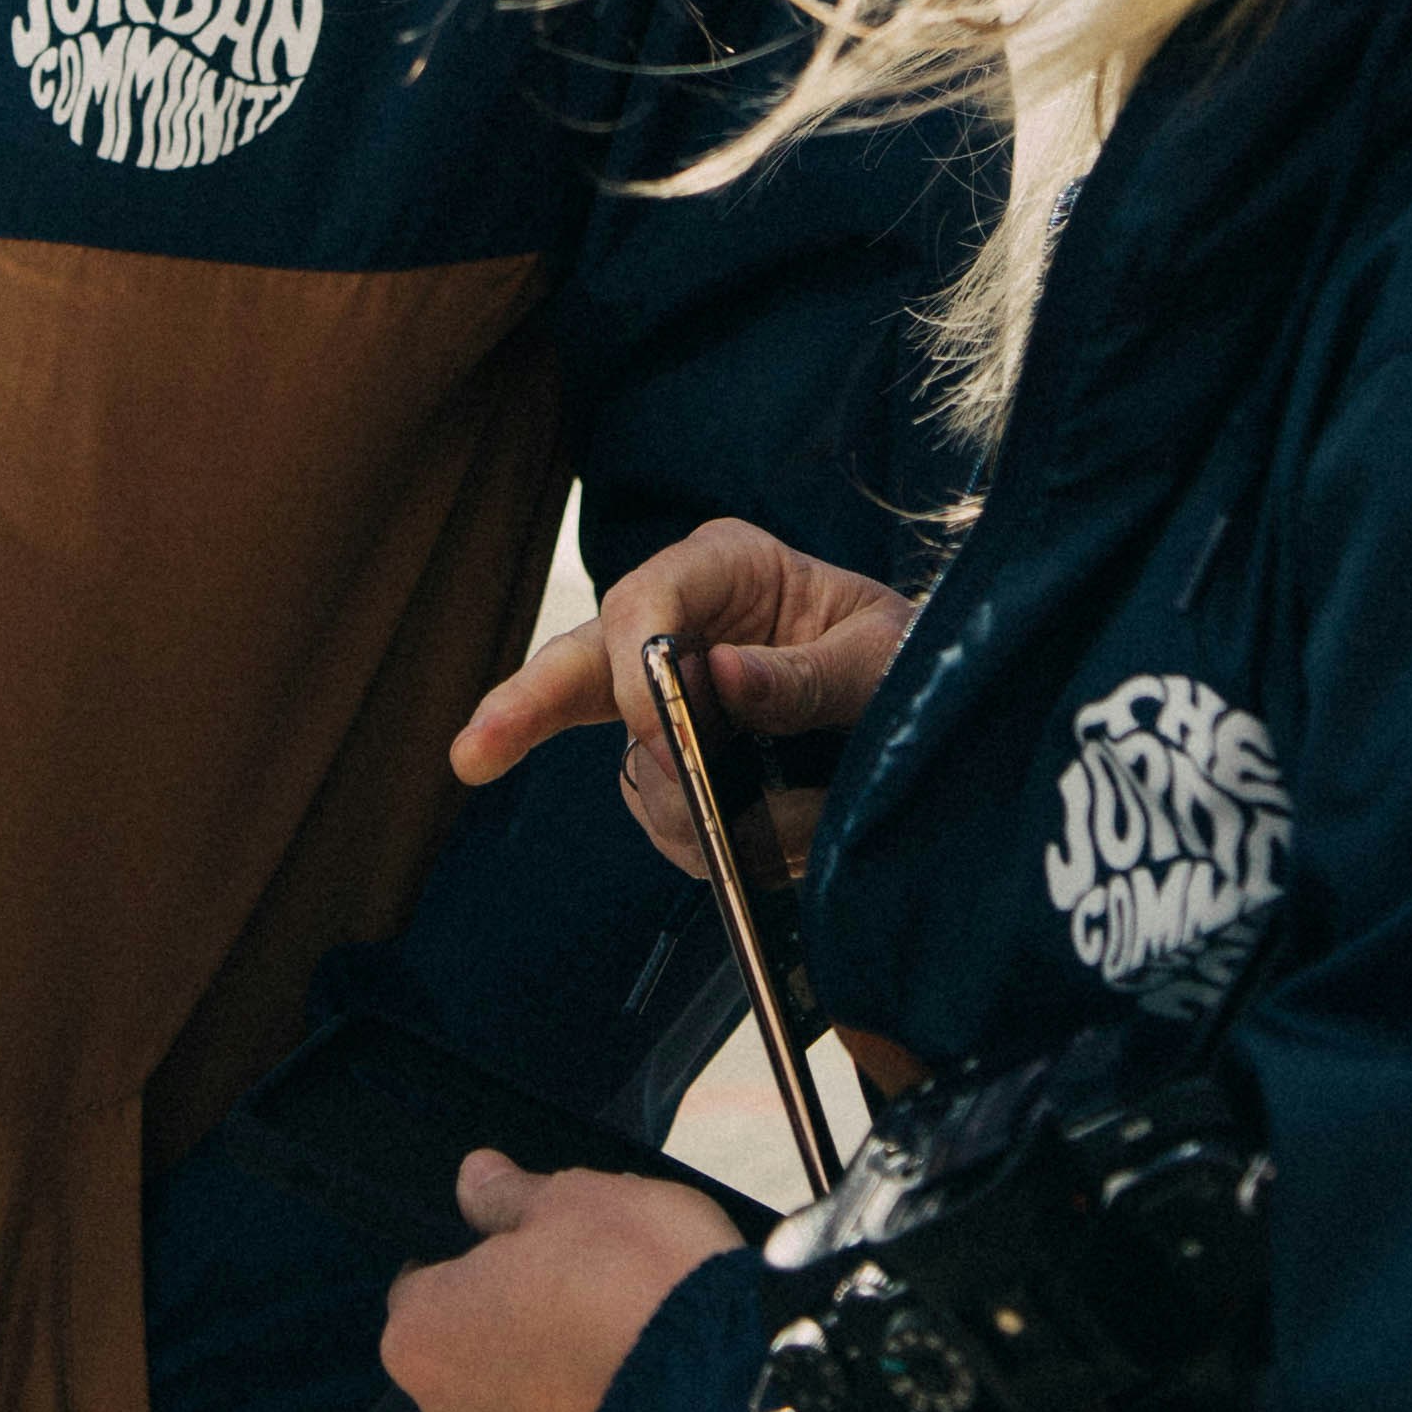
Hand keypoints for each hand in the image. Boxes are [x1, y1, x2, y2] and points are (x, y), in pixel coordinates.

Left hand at [380, 1154, 744, 1411]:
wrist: (739, 1405)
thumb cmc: (642, 1285)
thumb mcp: (579, 1200)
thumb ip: (511, 1198)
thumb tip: (474, 1180)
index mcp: (424, 1340)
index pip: (423, 1294)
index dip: (476, 1271)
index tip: (528, 1262)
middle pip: (471, 1375)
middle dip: (516, 1349)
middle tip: (590, 1312)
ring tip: (634, 1373)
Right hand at [453, 519, 914, 874]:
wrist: (939, 712)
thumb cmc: (917, 660)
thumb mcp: (882, 658)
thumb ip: (806, 675)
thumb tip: (713, 679)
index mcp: (729, 567)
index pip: (647, 596)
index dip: (636, 658)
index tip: (652, 718)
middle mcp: (683, 628)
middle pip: (583, 665)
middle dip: (527, 710)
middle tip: (472, 755)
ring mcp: (672, 704)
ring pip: (634, 767)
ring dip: (699, 813)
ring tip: (800, 829)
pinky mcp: (680, 767)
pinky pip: (662, 817)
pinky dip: (711, 844)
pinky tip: (773, 844)